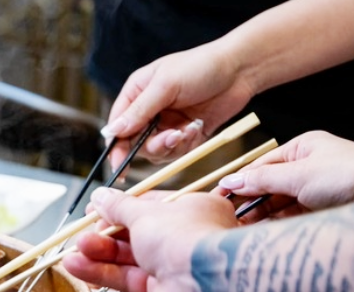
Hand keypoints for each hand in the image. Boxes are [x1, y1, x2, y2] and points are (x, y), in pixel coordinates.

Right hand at [63, 187, 237, 291]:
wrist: (204, 283)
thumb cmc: (185, 237)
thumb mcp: (145, 213)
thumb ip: (118, 207)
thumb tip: (101, 197)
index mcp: (190, 210)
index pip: (148, 207)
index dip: (118, 209)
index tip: (94, 211)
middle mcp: (183, 238)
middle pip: (135, 234)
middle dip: (105, 235)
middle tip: (82, 235)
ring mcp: (172, 267)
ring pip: (128, 259)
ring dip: (99, 255)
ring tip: (73, 253)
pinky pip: (126, 279)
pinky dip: (102, 273)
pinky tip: (79, 267)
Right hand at [102, 42, 254, 169]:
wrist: (240, 69)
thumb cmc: (201, 66)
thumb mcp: (165, 85)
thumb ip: (139, 110)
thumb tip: (113, 132)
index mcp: (137, 93)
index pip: (117, 125)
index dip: (116, 145)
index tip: (119, 163)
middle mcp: (149, 110)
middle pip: (135, 143)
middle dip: (152, 145)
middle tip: (170, 138)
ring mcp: (167, 123)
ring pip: (156, 151)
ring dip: (171, 145)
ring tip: (187, 130)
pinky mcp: (185, 133)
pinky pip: (177, 151)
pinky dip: (186, 144)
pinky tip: (197, 127)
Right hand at [217, 131, 353, 221]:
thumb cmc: (352, 176)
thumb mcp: (299, 175)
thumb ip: (261, 180)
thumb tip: (229, 181)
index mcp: (304, 148)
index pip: (261, 165)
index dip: (239, 181)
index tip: (219, 197)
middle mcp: (309, 167)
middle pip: (268, 185)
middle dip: (248, 202)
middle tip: (227, 217)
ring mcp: (317, 189)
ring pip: (279, 203)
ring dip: (260, 216)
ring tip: (240, 229)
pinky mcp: (323, 210)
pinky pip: (292, 217)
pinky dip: (276, 225)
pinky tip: (262, 233)